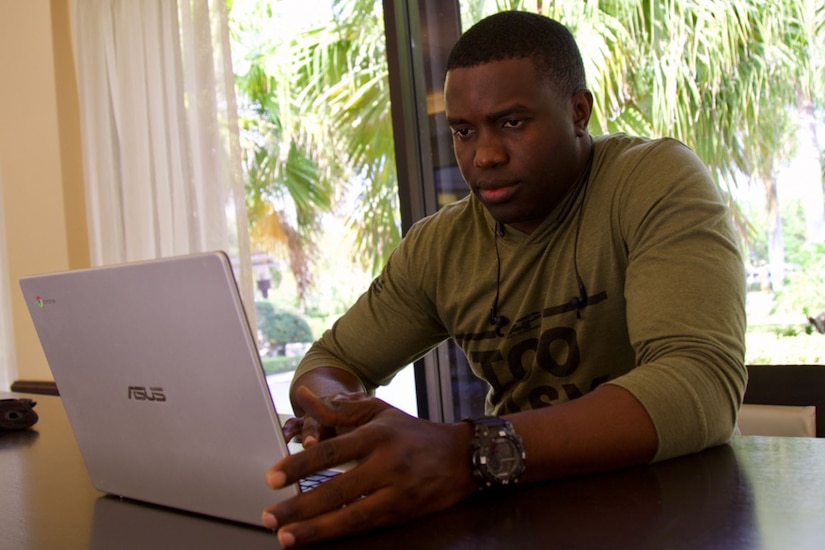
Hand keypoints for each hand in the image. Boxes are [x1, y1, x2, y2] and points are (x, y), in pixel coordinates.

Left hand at [262, 386, 476, 546]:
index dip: (299, 465)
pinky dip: (341, 533)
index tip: (273, 478)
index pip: (331, 452)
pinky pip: (367, 525)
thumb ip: (340, 407)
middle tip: (270, 516)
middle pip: (336, 489)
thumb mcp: (380, 412)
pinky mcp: (404, 512)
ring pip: (351, 515)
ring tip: (287, 536)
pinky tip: (320, 539)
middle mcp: (386, 463)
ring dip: (316, 529)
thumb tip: (303, 396)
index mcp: (376, 435)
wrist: (462, 457)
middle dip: (299, 506)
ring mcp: (396, 491)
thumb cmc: (414, 433)